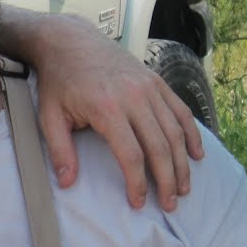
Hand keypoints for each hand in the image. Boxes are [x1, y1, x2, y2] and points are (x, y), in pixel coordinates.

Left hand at [31, 25, 203, 209]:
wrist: (70, 41)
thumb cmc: (59, 81)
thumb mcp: (49, 116)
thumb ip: (59, 150)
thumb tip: (68, 182)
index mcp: (108, 108)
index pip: (131, 155)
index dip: (137, 184)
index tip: (138, 203)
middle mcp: (134, 97)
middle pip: (160, 147)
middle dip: (167, 180)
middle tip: (169, 205)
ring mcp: (149, 87)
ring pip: (175, 131)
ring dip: (182, 163)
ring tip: (183, 189)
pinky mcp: (156, 81)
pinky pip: (180, 111)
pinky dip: (192, 134)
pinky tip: (196, 155)